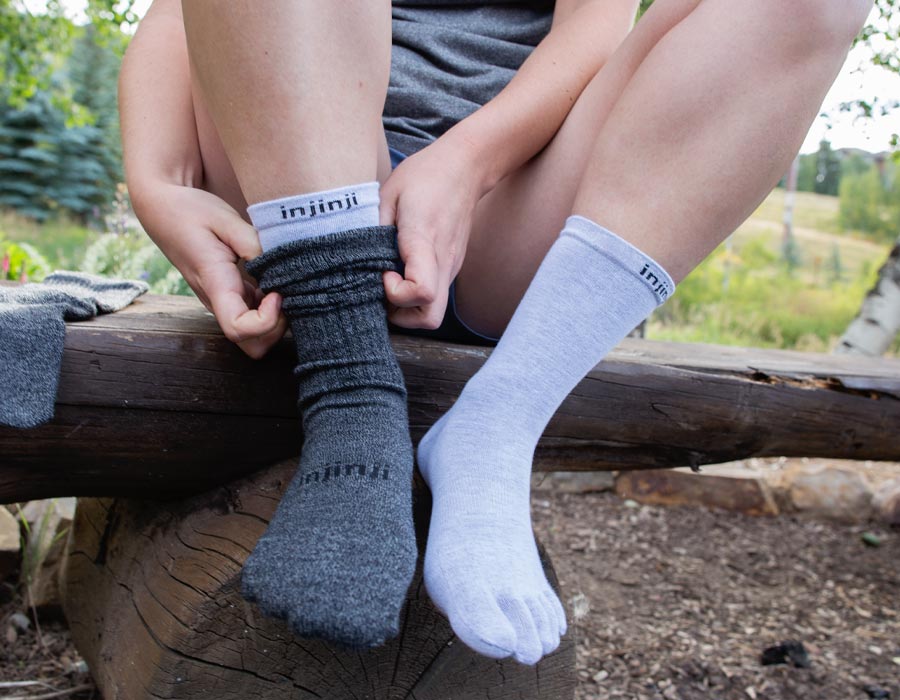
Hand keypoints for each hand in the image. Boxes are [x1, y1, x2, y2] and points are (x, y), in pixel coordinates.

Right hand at [132, 182, 286, 357]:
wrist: (164, 210)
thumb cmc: (192, 212)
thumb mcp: (224, 219)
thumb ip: (252, 242)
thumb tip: (278, 265)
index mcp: (215, 285)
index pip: (238, 330)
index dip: (266, 321)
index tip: (277, 293)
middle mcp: (219, 302)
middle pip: (252, 345)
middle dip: (278, 329)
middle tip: (286, 293)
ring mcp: (226, 303)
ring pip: (256, 337)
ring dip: (277, 321)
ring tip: (282, 285)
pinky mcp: (232, 296)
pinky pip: (256, 318)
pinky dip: (274, 309)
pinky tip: (276, 281)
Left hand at [379, 134, 487, 328]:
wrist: (466, 167)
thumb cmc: (425, 176)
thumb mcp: (388, 192)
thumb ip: (373, 227)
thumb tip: (358, 258)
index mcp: (425, 241)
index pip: (421, 292)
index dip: (395, 293)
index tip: (383, 271)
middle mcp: (443, 262)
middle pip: (430, 318)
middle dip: (402, 316)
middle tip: (384, 288)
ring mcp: (451, 267)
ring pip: (433, 311)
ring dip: (407, 307)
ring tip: (390, 278)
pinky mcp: (451, 267)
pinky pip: (435, 296)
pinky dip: (416, 295)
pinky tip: (402, 270)